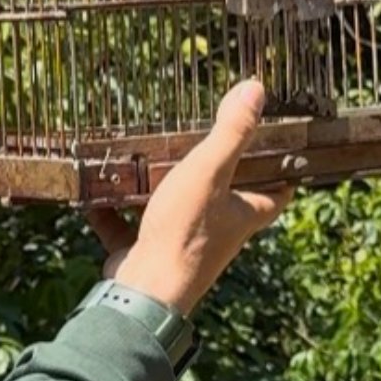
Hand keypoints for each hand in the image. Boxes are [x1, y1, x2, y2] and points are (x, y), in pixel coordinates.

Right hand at [86, 80, 294, 314]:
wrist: (142, 291)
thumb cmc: (185, 233)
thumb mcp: (210, 172)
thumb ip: (232, 132)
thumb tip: (256, 89)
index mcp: (244, 213)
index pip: (277, 192)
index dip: (282, 172)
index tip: (280, 149)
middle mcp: (218, 231)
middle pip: (226, 199)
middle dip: (218, 174)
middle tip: (206, 142)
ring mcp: (182, 244)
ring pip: (178, 211)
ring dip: (164, 189)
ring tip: (150, 157)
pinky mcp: (145, 251)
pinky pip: (129, 227)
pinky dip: (114, 212)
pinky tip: (98, 192)